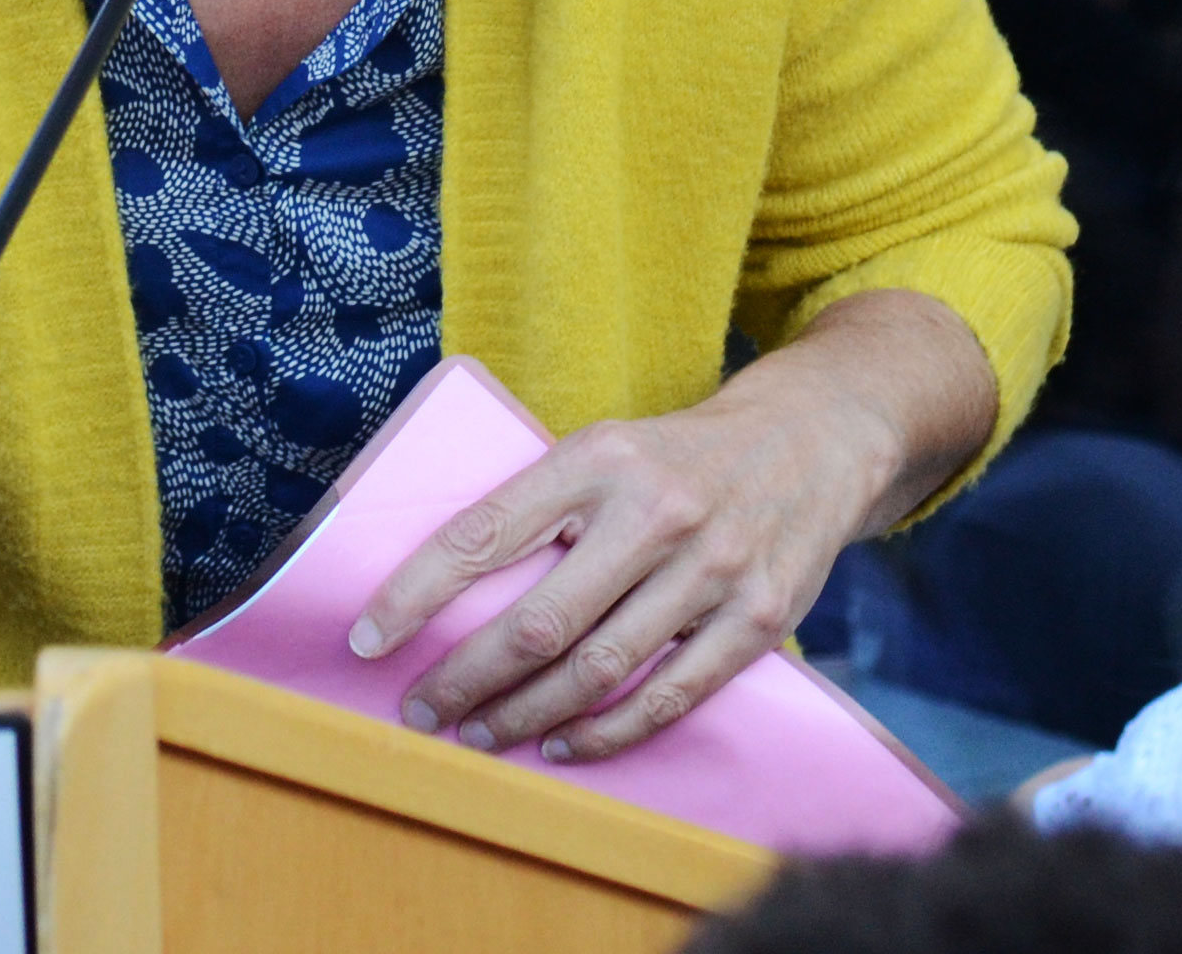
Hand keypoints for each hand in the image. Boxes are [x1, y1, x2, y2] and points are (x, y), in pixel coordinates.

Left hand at [347, 295, 993, 763]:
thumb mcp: (605, 449)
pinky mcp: (760, 616)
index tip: (366, 639)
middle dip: (465, 678)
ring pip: (599, 667)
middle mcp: (655, 510)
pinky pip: (670, 694)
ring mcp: (713, 567)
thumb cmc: (679, 456)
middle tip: (419, 712)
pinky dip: (607, 731)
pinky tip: (561, 743)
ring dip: (525, 715)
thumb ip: (539, 506)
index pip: (484, 532)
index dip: (416, 593)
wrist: (815, 438)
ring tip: (476, 737)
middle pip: (538, 621)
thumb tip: (438, 585)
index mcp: (598, 457)